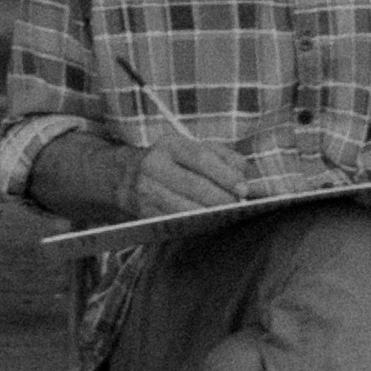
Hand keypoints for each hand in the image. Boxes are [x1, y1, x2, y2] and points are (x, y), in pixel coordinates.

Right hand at [128, 132, 251, 217]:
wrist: (124, 176)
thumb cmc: (170, 161)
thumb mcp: (192, 148)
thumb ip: (223, 156)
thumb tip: (246, 174)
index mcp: (169, 145)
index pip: (201, 158)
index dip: (225, 175)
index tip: (243, 189)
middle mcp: (154, 166)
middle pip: (195, 186)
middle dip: (222, 199)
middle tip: (239, 207)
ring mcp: (148, 191)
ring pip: (186, 208)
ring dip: (211, 215)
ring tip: (228, 216)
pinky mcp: (146, 213)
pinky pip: (176, 222)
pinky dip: (196, 225)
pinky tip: (209, 224)